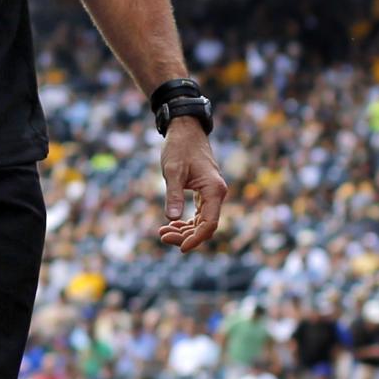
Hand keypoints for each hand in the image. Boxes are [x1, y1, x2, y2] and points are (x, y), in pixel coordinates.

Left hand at [155, 118, 227, 252]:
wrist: (185, 129)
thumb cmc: (180, 147)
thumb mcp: (173, 170)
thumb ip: (173, 194)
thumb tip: (171, 218)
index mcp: (214, 190)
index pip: (209, 224)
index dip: (195, 239)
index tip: (180, 248)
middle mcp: (216, 193)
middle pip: (205, 226)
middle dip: (185, 236)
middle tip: (161, 235)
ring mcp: (211, 193)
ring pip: (201, 222)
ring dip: (184, 230)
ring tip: (162, 232)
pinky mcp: (204, 192)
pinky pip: (198, 213)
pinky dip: (185, 221)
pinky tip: (171, 224)